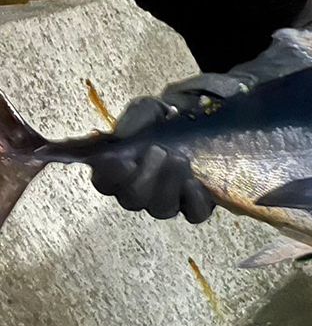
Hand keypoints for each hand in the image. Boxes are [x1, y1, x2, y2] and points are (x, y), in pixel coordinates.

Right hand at [88, 90, 216, 223]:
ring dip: (170, 185)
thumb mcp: (145, 111)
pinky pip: (193, 214)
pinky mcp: (193, 206)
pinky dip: (194, 200)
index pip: (104, 182)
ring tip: (179, 159)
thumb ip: (132, 122)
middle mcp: (138, 193)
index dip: (112, 174)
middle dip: (146, 176)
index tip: (126, 160)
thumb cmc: (160, 120)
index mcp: (117, 172)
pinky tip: (194, 182)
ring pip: (162, 209)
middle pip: (133, 199)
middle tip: (159, 151)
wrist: (194, 121)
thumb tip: (120, 136)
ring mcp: (165, 203)